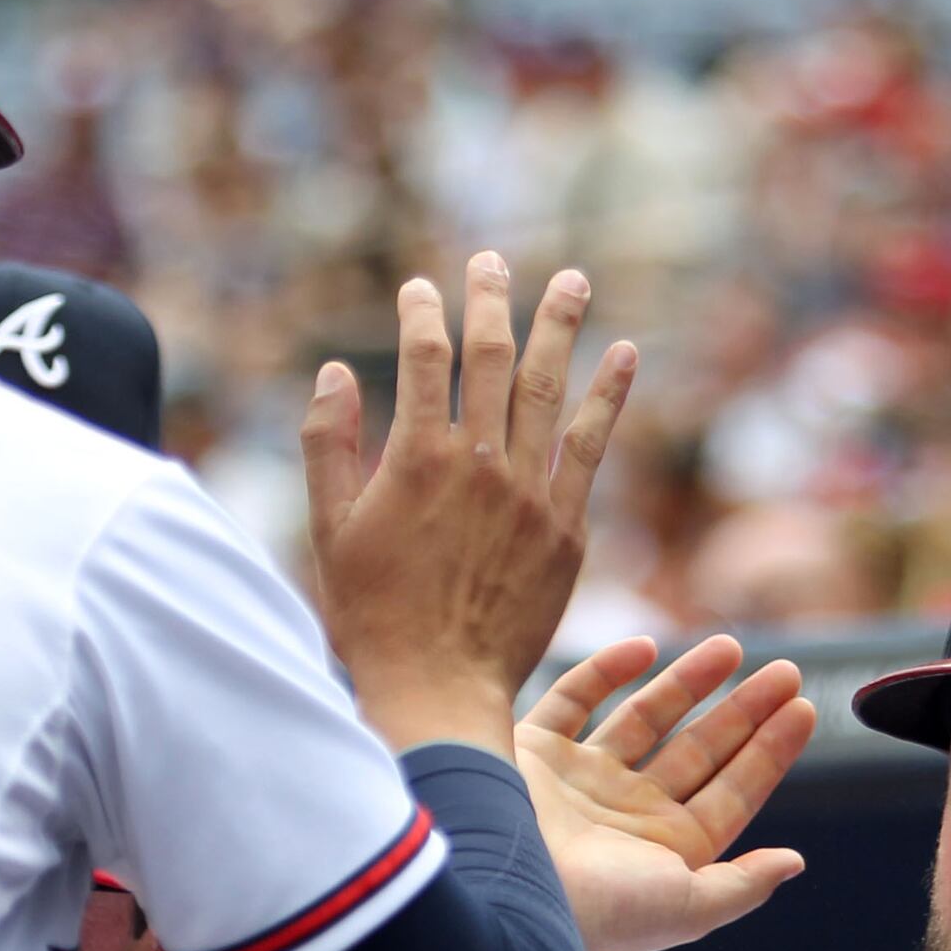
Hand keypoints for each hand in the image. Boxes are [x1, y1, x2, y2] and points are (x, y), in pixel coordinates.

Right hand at [304, 255, 637, 753]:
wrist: (438, 688)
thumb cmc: (371, 617)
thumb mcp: (328, 529)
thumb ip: (327, 444)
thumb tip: (334, 370)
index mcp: (417, 457)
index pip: (423, 358)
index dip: (423, 314)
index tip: (421, 289)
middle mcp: (480, 462)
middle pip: (492, 356)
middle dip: (492, 300)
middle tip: (493, 262)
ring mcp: (529, 493)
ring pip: (549, 387)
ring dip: (561, 327)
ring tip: (573, 281)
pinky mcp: (566, 528)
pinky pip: (592, 445)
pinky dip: (608, 396)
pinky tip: (624, 356)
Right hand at [514, 635, 814, 950]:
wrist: (498, 894)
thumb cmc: (596, 910)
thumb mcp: (686, 906)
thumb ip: (742, 885)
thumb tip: (794, 862)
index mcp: (662, 851)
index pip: (730, 793)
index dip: (770, 753)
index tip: (804, 709)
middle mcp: (623, 814)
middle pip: (697, 752)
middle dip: (743, 713)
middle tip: (787, 671)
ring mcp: (578, 782)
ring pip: (642, 719)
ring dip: (689, 683)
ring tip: (733, 646)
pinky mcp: (533, 753)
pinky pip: (573, 699)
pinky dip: (605, 670)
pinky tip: (646, 645)